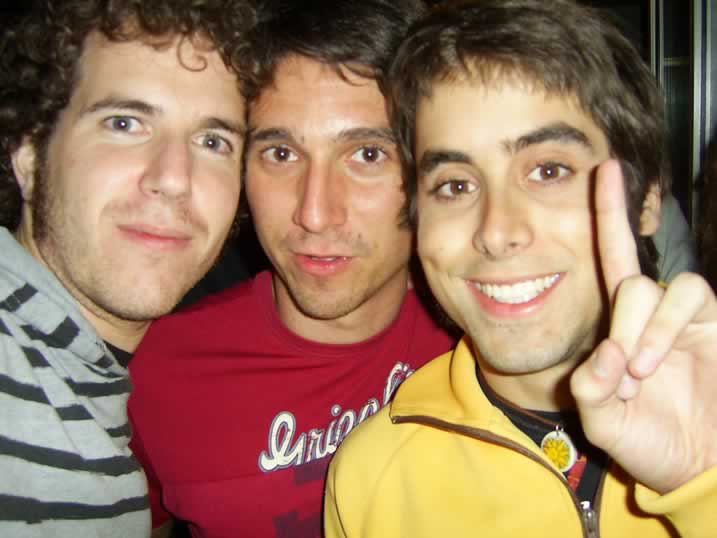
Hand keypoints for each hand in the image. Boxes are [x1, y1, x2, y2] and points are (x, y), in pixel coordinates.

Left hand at [570, 159, 716, 493]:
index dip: (605, 214)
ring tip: (638, 373)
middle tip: (624, 375)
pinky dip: (665, 327)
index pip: (607, 262)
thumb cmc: (647, 440)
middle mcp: (647, 312)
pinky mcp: (709, 323)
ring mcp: (680, 317)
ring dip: (642, 330)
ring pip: (655, 287)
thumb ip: (591, 390)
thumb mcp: (604, 421)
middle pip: (625, 280)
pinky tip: (653, 361)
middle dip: (620, 326)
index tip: (603, 170)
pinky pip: (688, 297)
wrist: (694, 466)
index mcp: (616, 326)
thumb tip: (606, 353)